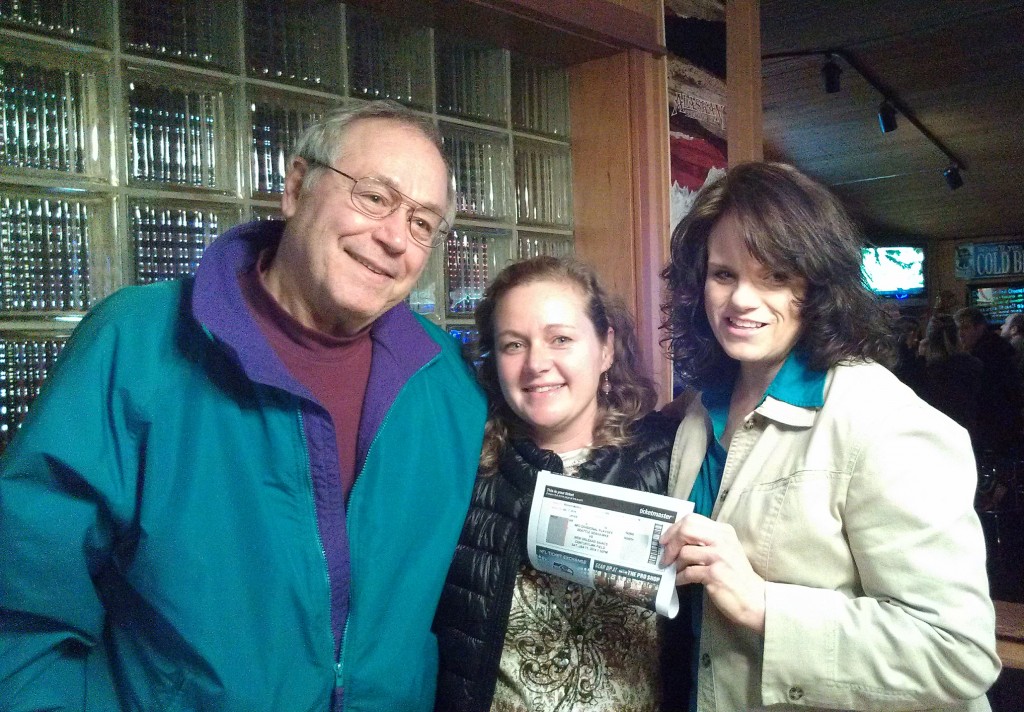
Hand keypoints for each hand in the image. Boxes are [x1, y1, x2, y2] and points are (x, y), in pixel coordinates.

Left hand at [660, 514, 766, 633]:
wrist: (754, 598)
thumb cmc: (736, 575)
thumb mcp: (725, 549)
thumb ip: (706, 540)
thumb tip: (676, 538)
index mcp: (723, 531)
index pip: (692, 519)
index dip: (674, 529)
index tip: (666, 540)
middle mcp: (722, 540)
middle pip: (686, 529)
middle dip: (671, 543)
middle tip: (665, 556)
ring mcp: (719, 556)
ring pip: (684, 552)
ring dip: (675, 564)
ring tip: (675, 571)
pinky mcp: (714, 574)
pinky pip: (687, 572)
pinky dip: (679, 578)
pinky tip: (679, 581)